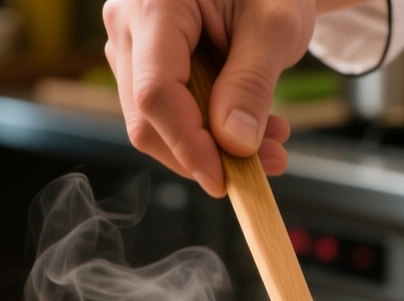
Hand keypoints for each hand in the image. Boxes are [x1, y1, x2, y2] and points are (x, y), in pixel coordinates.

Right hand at [103, 0, 326, 196]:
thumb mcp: (276, 26)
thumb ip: (252, 83)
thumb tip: (234, 143)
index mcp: (154, 3)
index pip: (154, 91)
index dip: (187, 143)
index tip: (223, 179)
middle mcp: (127, 24)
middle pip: (147, 116)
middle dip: (205, 152)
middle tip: (267, 162)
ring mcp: (130, 47)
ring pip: (154, 124)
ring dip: (212, 147)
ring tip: (271, 141)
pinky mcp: (143, 66)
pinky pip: (165, 116)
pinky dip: (208, 134)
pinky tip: (251, 129)